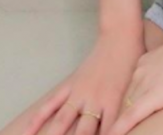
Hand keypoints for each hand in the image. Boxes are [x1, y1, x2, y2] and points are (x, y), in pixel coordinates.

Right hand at [20, 29, 145, 134]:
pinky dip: (38, 119)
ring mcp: (80, 93)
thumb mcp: (135, 89)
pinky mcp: (71, 84)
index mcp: (114, 104)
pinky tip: (27, 133)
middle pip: (81, 134)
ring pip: (61, 122)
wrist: (121, 36)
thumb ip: (127, 111)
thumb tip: (127, 129)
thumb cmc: (133, 63)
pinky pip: (52, 104)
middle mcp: (95, 101)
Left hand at [107, 20, 162, 134]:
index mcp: (147, 61)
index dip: (125, 105)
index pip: (130, 89)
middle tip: (104, 131)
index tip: (119, 118)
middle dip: (116, 117)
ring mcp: (146, 82)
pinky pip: (129, 117)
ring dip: (115, 125)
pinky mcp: (153, 95)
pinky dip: (119, 130)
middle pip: (123, 100)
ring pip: (123, 110)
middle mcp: (141, 70)